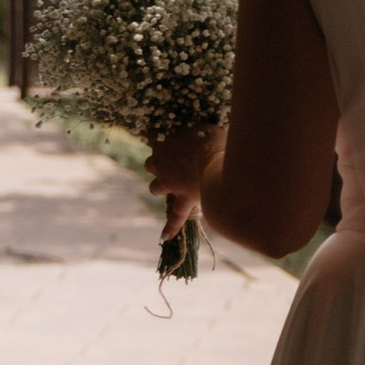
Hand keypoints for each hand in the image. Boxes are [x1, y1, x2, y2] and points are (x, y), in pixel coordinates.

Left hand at [146, 123, 220, 248]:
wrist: (214, 161)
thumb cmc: (212, 140)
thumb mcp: (204, 127)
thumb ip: (198, 132)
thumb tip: (203, 133)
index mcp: (165, 143)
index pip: (152, 137)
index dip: (154, 135)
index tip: (155, 132)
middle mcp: (162, 164)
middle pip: (150, 164)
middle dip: (158, 163)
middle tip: (171, 160)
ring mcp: (170, 184)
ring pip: (155, 187)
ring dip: (160, 186)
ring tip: (169, 186)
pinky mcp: (183, 199)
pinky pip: (175, 216)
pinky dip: (170, 226)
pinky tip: (165, 237)